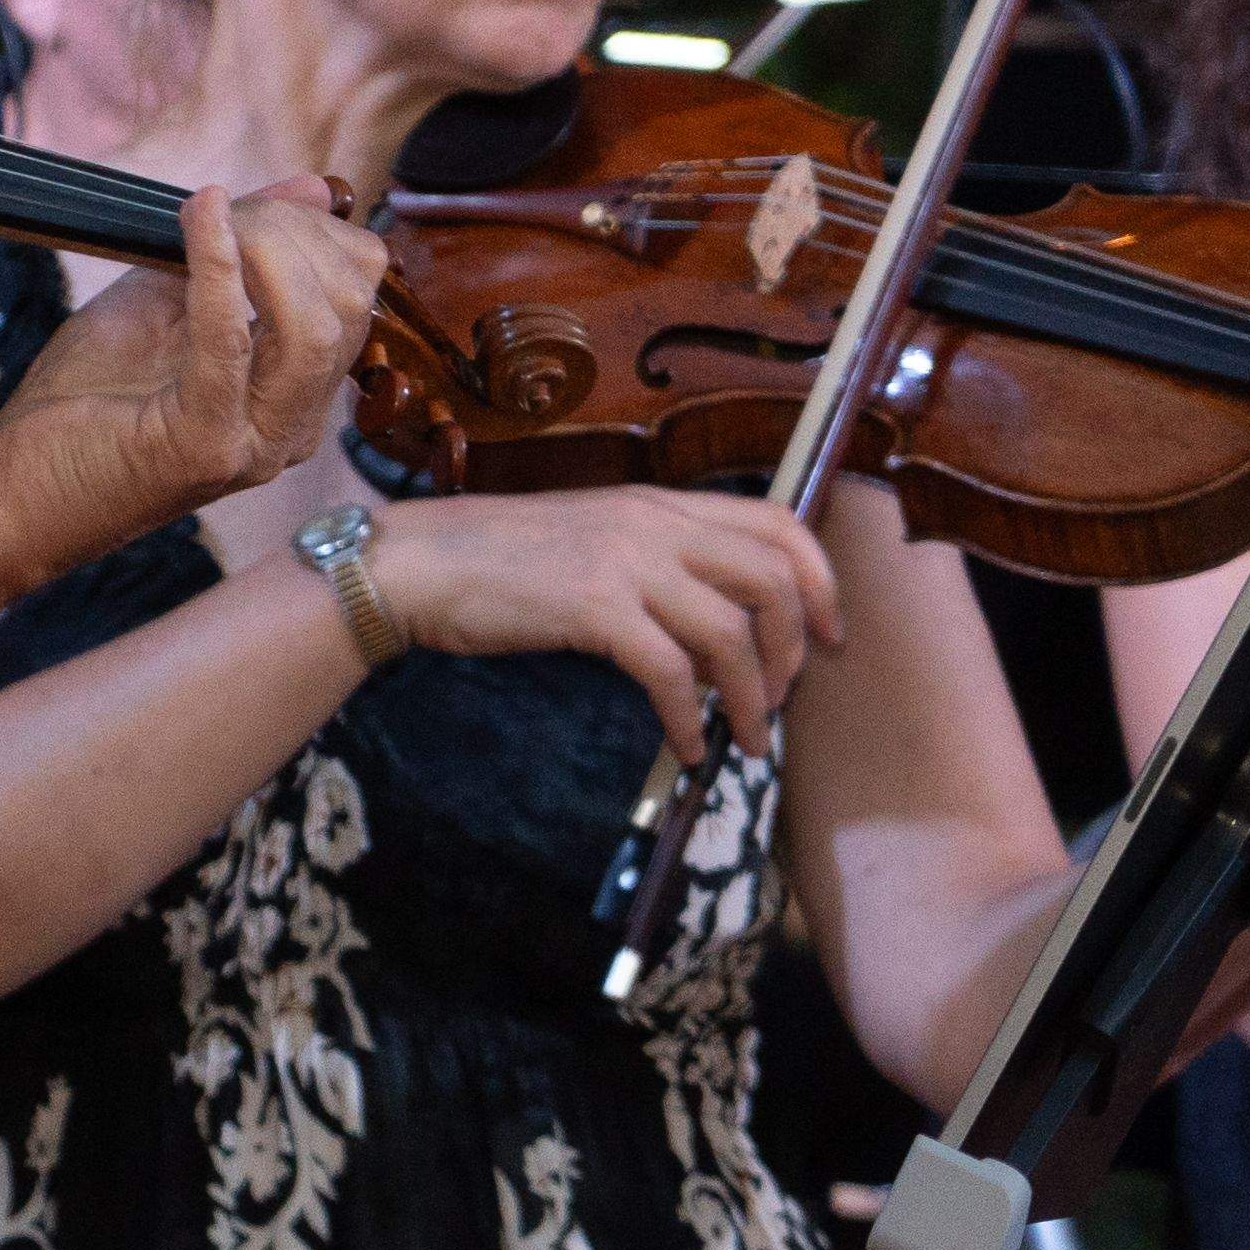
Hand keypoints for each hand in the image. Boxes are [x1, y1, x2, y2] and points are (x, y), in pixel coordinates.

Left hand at [0, 183, 383, 589]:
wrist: (13, 496)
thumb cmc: (81, 404)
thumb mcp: (164, 302)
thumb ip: (236, 249)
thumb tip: (311, 188)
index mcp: (294, 396)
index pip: (357, 290)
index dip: (313, 229)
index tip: (247, 204)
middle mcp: (292, 427)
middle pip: (348, 302)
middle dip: (292, 232)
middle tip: (225, 209)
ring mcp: (254, 444)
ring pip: (316, 326)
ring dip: (267, 249)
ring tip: (209, 217)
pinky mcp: (202, 447)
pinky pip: (229, 340)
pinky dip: (217, 266)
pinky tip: (197, 219)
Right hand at [363, 488, 840, 765]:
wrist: (420, 564)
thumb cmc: (499, 560)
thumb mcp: (596, 538)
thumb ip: (657, 560)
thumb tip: (714, 621)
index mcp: (662, 504)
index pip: (780, 525)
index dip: (821, 582)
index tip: (828, 636)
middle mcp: (655, 525)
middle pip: (773, 580)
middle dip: (794, 651)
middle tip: (783, 698)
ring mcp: (625, 563)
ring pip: (731, 632)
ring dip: (753, 699)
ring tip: (747, 739)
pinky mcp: (593, 609)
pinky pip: (671, 673)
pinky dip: (690, 719)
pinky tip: (685, 746)